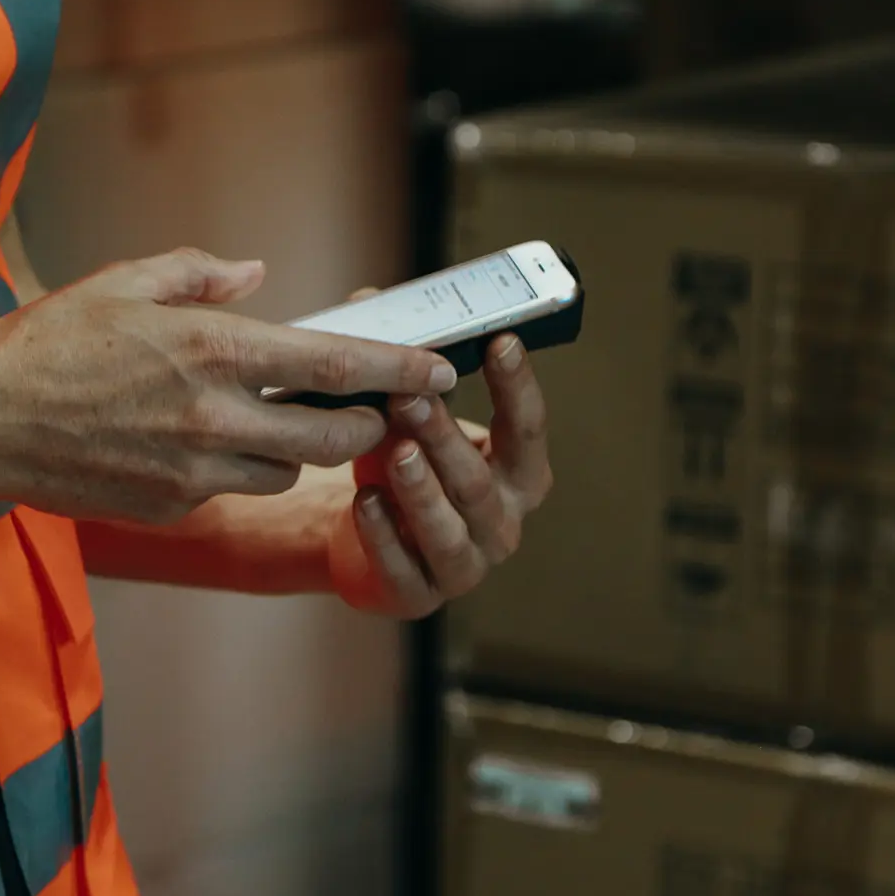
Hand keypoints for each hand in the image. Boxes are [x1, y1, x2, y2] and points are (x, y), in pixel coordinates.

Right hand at [0, 248, 458, 524]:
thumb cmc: (49, 343)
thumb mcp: (124, 282)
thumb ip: (200, 274)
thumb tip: (254, 274)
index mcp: (212, 349)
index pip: (333, 365)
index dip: (397, 370)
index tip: (440, 370)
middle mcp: (214, 416)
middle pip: (330, 439)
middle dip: (366, 428)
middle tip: (372, 412)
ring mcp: (192, 472)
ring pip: (284, 473)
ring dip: (297, 452)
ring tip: (276, 422)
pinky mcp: (169, 508)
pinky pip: (229, 491)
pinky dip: (236, 470)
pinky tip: (200, 443)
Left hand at [328, 335, 552, 617]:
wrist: (374, 539)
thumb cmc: (405, 465)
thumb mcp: (409, 414)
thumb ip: (396, 361)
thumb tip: (367, 300)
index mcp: (518, 472)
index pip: (530, 428)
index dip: (517, 385)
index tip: (499, 340)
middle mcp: (503, 521)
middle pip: (481, 481)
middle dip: (446, 437)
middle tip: (411, 396)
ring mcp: (467, 565)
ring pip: (450, 529)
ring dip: (422, 488)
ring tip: (395, 451)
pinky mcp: (421, 595)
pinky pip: (405, 567)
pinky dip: (383, 535)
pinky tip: (364, 502)